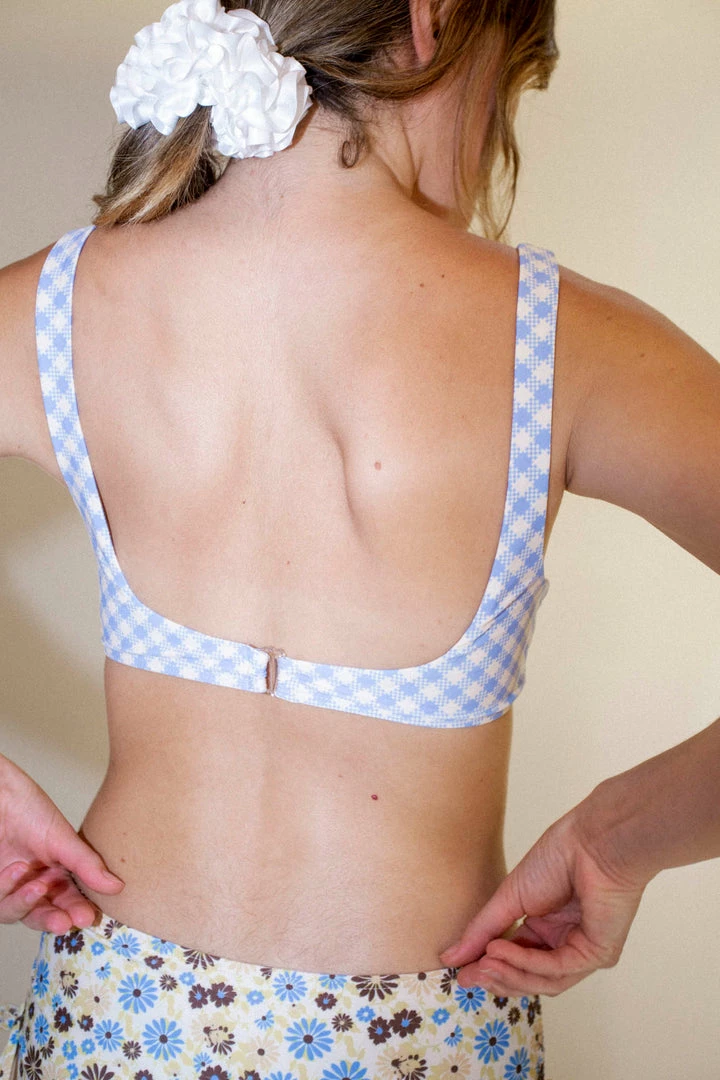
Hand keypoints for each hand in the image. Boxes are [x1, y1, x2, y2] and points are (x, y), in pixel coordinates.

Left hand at [0, 754, 123, 933]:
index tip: (87, 917)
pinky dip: (8, 890)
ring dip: (27, 904)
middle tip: (63, 921)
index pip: (70, 900)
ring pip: (17, 914)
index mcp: (57, 871)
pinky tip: (17, 871)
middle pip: (43, 914)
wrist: (0, 796)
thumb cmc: (28, 808)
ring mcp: (11, 884)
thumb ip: (87, 865)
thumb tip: (117, 886)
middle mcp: (34, 881)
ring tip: (36, 885)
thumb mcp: (63, 838)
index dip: (78, 912)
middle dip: (53, 920)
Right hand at [437, 804, 647, 996]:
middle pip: (528, 977)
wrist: (589, 843)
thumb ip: (482, 930)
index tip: (460, 974)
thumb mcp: (509, 896)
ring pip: (544, 981)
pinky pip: (558, 969)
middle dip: (497, 978)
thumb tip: (450, 957)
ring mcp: (584, 951)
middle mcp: (566, 943)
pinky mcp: (598, 954)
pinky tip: (502, 950)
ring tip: (482, 965)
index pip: (516, 960)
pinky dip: (526, 963)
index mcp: (547, 928)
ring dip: (509, 975)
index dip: (488, 969)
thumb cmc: (557, 858)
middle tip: (469, 976)